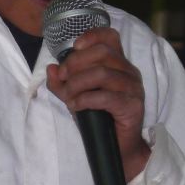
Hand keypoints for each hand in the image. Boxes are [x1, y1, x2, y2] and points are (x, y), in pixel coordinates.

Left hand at [46, 27, 149, 179]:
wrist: (119, 148)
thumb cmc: (100, 119)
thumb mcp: (76, 97)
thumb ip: (62, 83)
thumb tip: (51, 69)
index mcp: (118, 64)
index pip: (110, 37)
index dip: (91, 36)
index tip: (73, 48)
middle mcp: (129, 72)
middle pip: (102, 52)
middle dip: (76, 63)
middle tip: (63, 77)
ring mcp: (133, 88)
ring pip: (102, 73)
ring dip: (78, 83)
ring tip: (68, 95)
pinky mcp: (132, 106)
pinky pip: (106, 96)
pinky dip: (85, 99)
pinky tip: (75, 106)